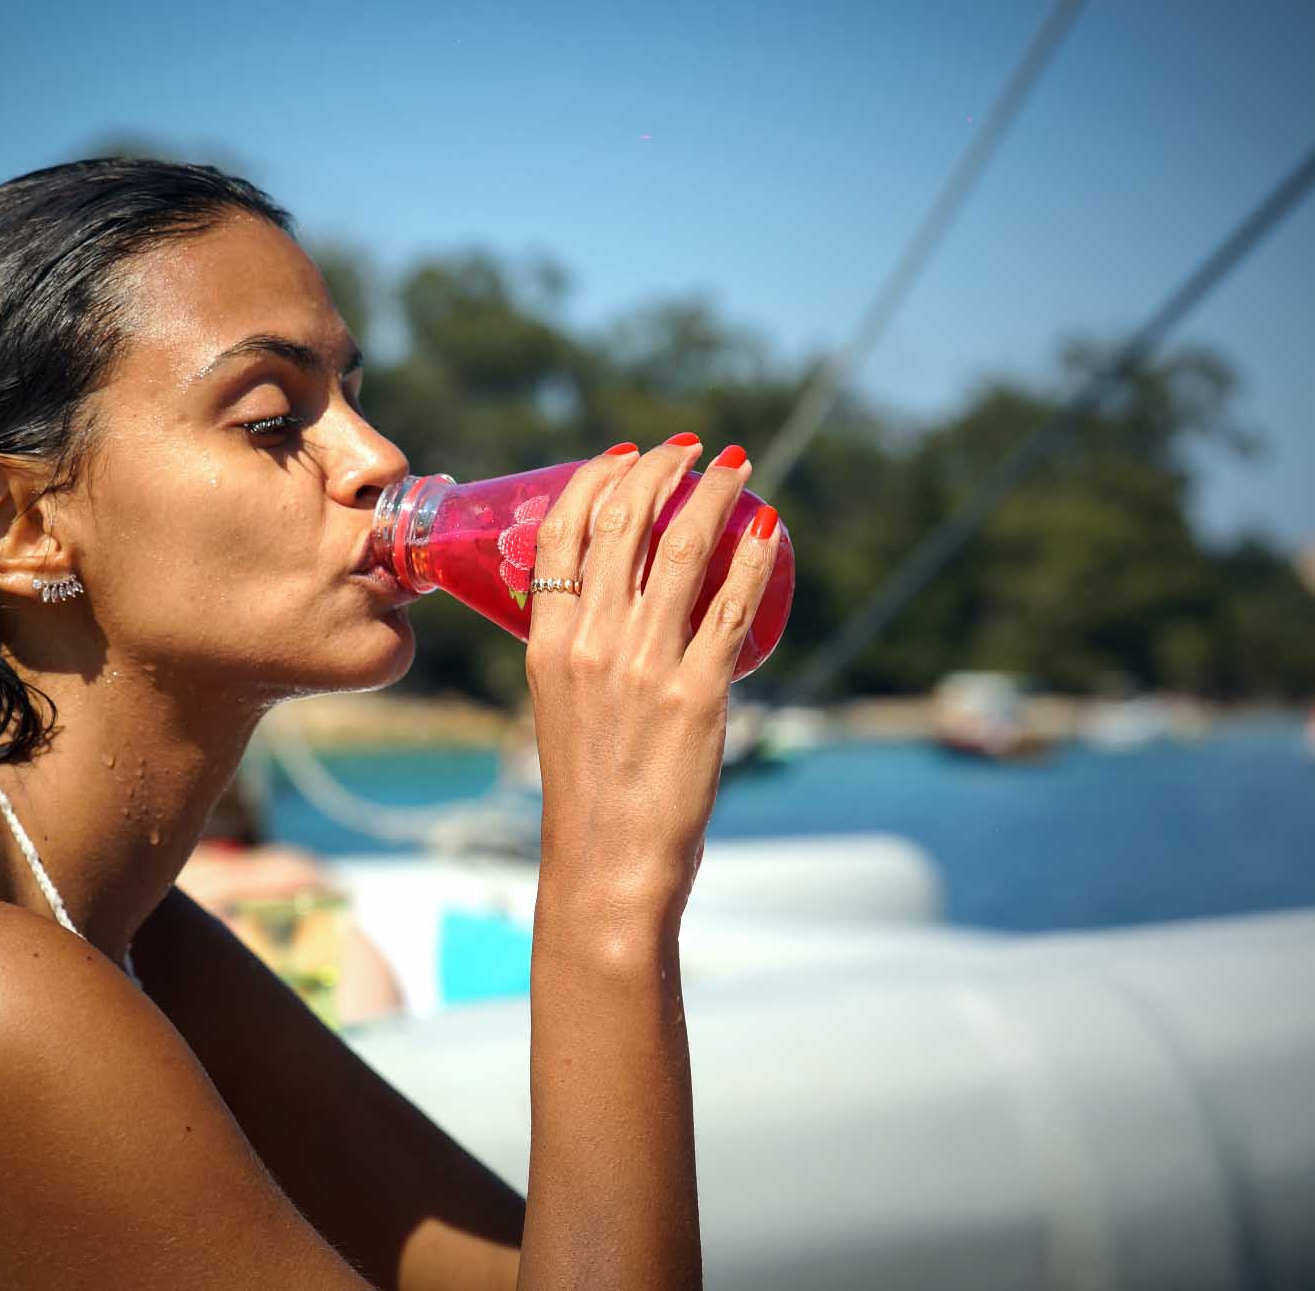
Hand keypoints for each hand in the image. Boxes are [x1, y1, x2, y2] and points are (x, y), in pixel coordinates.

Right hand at [523, 436, 782, 926]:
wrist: (607, 864)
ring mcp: (644, 666)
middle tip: (690, 450)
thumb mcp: (559, 706)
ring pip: (682, 549)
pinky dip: (752, 558)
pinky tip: (768, 530)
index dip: (596, 480)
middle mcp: (591, 643)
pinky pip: (731, 607)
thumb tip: (619, 611)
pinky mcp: (697, 694)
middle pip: (623, 524)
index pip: (562, 533)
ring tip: (738, 468)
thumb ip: (581, 654)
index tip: (626, 455)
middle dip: (660, 470)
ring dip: (714, 495)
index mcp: (547, 643)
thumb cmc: (588, 791)